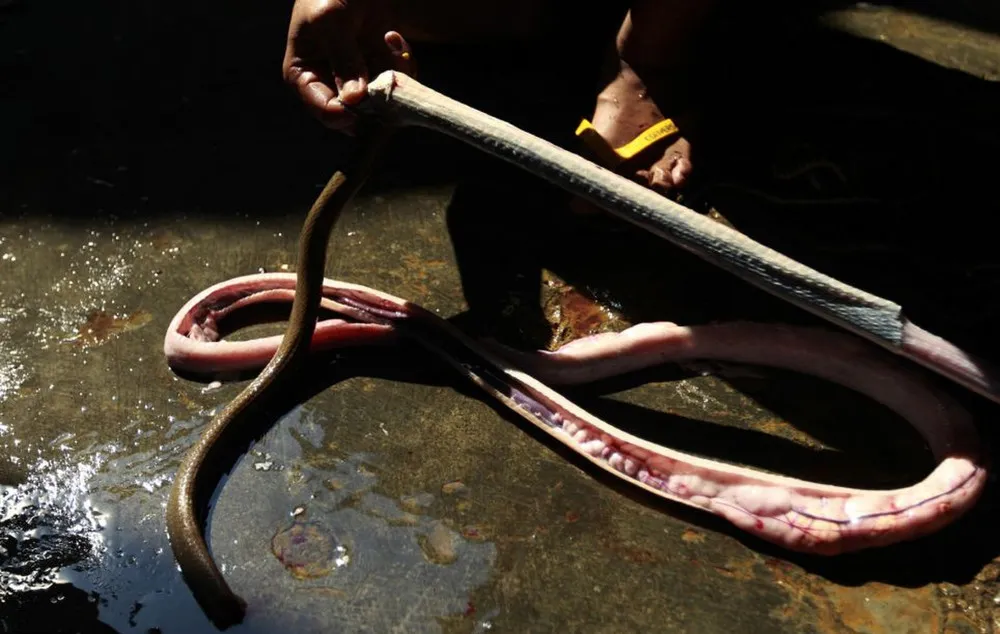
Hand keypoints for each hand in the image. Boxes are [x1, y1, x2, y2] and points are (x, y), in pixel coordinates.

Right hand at [282, 0, 413, 131]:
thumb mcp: (331, 20)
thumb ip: (343, 60)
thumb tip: (355, 100)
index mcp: (303, 76)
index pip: (326, 112)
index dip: (351, 111)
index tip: (370, 95)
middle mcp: (328, 84)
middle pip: (358, 115)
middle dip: (378, 94)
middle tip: (387, 68)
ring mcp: (356, 80)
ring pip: (382, 102)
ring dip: (393, 75)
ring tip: (388, 41)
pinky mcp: (378, 70)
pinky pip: (396, 84)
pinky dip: (401, 64)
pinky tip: (393, 37)